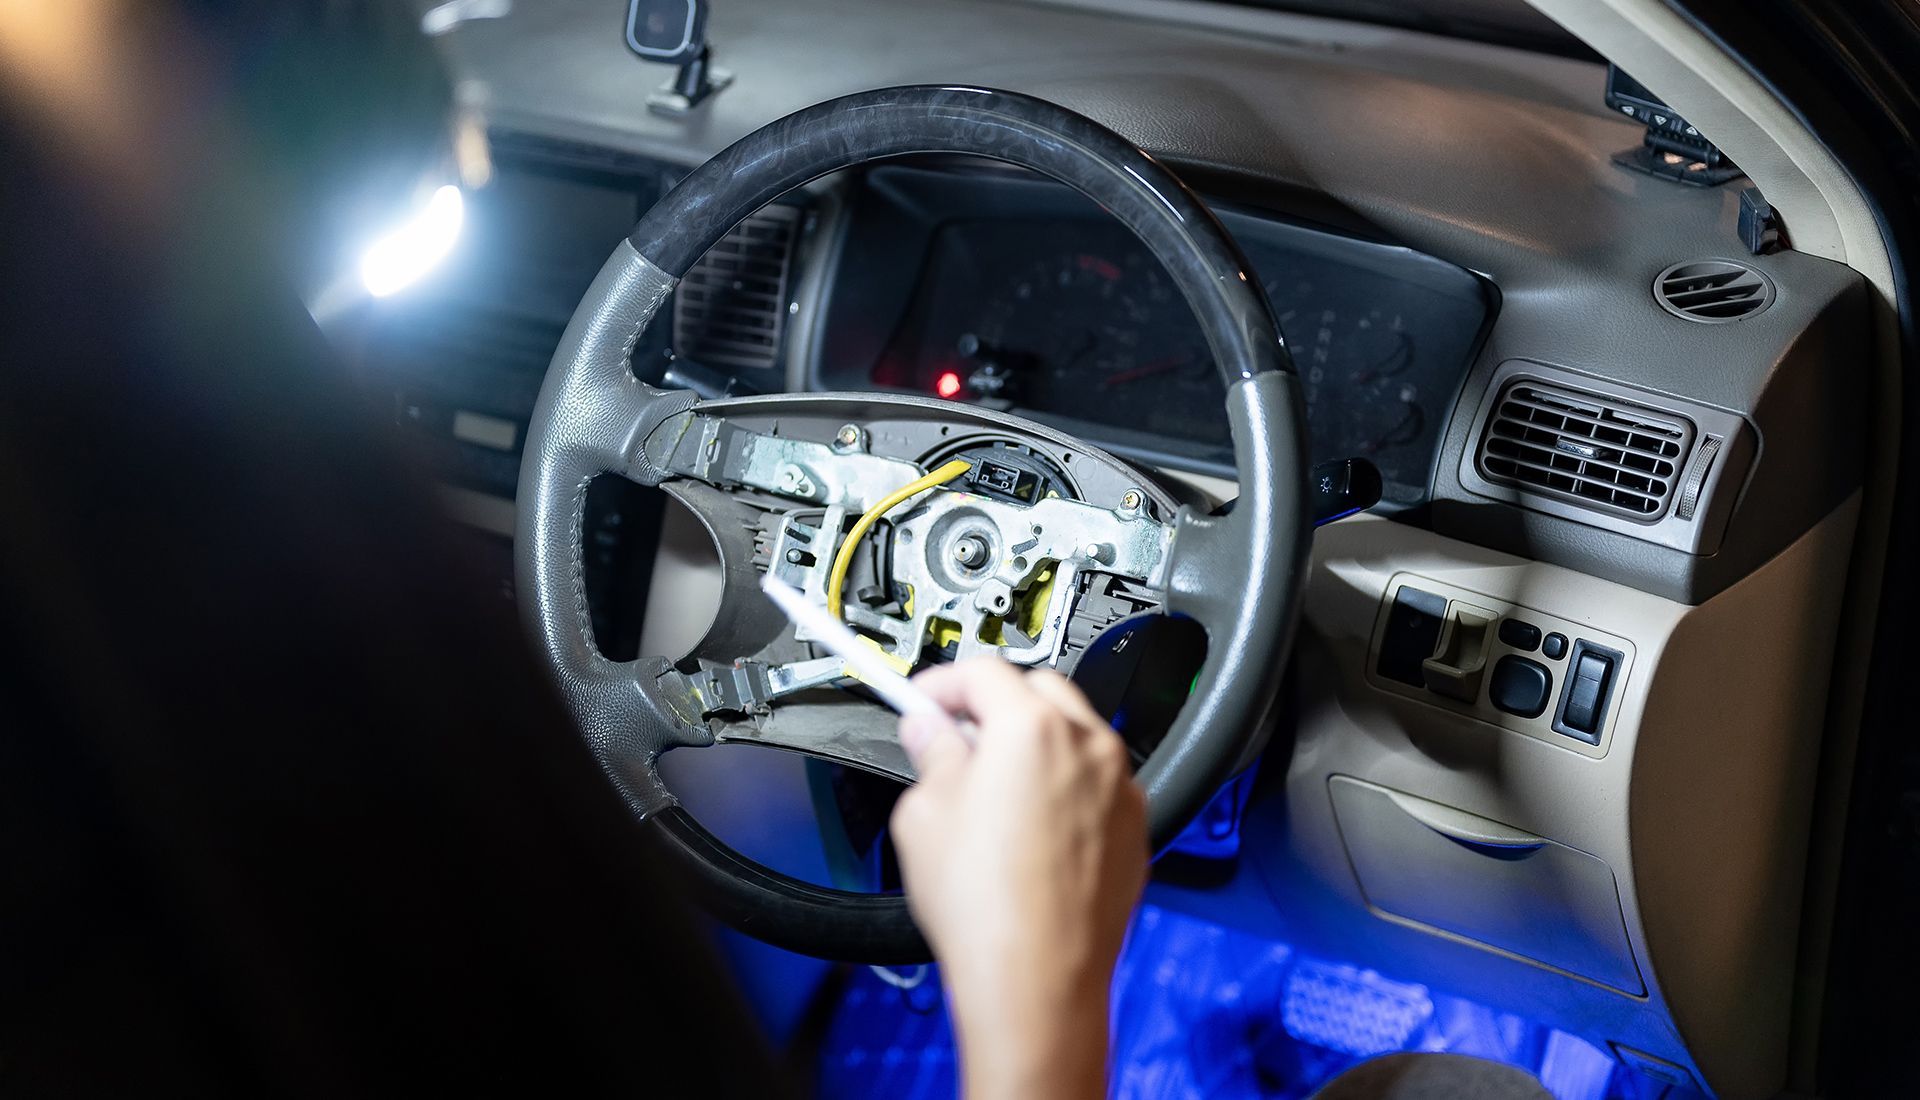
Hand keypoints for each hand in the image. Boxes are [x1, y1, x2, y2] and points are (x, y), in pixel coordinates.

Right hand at [889, 658, 1147, 1099]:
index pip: (983, 671)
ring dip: (1037, 741)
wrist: (1037, 981)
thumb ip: (931, 755)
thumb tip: (931, 733)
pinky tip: (1032, 825)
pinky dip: (1068, 784)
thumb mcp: (924, 816)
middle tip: (956, 737)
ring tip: (994, 785)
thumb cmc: (986, 908)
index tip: (924, 700)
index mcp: (1031, 728)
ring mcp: (1120, 787)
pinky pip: (1098, 783)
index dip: (943, 682)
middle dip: (996, 704)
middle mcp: (1088, 746)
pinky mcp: (1135, 828)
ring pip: (1076, 735)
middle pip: (1039, 691)